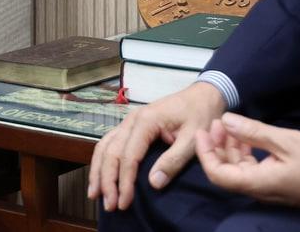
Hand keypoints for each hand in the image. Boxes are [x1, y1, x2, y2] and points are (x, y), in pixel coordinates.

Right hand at [88, 80, 227, 211]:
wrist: (204, 95)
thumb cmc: (201, 115)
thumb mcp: (194, 139)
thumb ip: (174, 160)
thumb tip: (153, 183)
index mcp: (146, 121)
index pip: (128, 155)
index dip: (124, 181)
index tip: (124, 202)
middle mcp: (132, 119)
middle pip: (111, 152)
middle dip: (107, 180)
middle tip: (109, 205)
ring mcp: (129, 121)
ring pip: (105, 146)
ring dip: (99, 171)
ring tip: (95, 194)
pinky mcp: (131, 125)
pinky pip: (110, 142)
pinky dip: (103, 160)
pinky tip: (100, 174)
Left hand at [194, 113, 299, 213]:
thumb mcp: (287, 141)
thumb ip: (254, 132)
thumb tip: (226, 120)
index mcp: (258, 183)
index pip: (217, 174)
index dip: (205, 153)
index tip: (203, 130)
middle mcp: (261, 191)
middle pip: (226, 172)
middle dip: (217, 146)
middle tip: (219, 121)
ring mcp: (271, 189)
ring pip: (240, 170)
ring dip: (232, 148)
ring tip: (232, 125)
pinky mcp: (281, 185)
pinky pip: (255, 170)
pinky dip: (248, 153)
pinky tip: (251, 137)